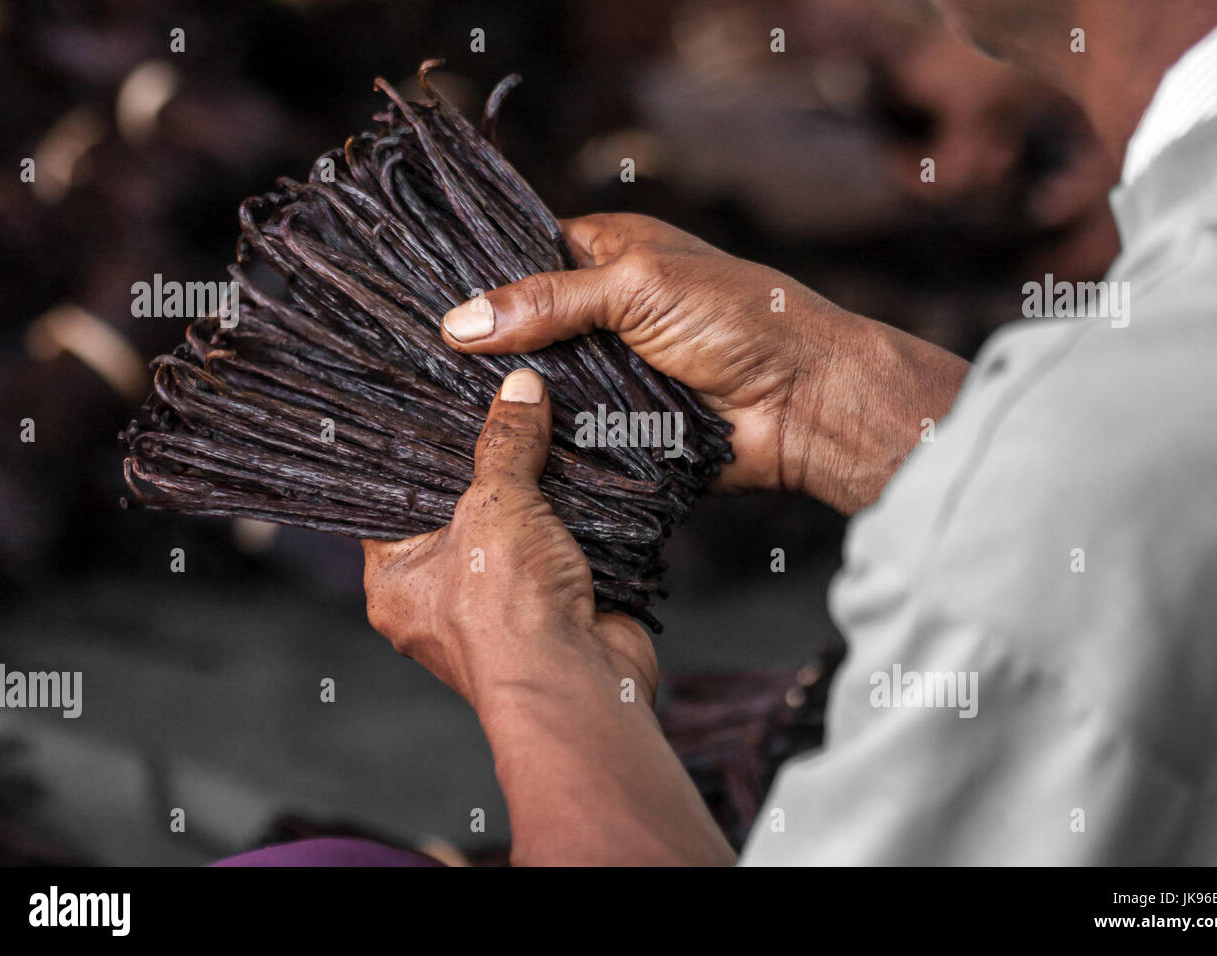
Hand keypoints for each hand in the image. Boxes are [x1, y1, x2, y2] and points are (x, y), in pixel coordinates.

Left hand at [362, 367, 656, 712]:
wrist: (579, 683)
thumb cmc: (506, 612)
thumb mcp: (495, 505)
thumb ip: (505, 444)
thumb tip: (519, 390)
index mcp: (395, 582)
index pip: (392, 504)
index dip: (416, 456)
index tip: (437, 407)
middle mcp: (441, 599)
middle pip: (461, 512)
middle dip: (489, 468)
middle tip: (501, 408)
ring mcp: (501, 606)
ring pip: (516, 530)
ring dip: (539, 494)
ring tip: (549, 430)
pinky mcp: (554, 607)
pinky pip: (560, 549)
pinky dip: (577, 520)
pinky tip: (588, 476)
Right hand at [440, 214, 967, 514]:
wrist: (804, 403)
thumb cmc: (741, 319)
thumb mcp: (638, 288)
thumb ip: (549, 301)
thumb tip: (461, 321)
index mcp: (607, 254)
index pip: (523, 255)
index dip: (478, 277)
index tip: (418, 299)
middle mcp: (601, 311)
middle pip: (522, 327)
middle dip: (484, 346)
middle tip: (412, 361)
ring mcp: (608, 371)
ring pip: (538, 383)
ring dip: (508, 396)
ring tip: (431, 406)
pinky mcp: (617, 424)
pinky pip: (563, 430)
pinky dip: (538, 436)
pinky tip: (488, 442)